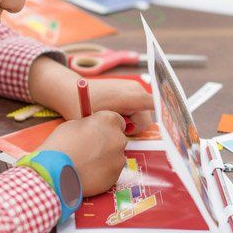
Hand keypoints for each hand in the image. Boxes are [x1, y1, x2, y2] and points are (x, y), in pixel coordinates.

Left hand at [28, 57, 154, 133]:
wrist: (70, 88)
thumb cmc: (79, 105)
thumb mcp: (94, 122)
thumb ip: (112, 133)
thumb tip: (124, 145)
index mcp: (129, 96)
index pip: (155, 104)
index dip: (161, 118)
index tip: (160, 132)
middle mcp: (136, 89)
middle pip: (147, 118)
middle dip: (135, 128)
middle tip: (116, 130)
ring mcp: (134, 88)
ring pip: (142, 115)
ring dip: (131, 123)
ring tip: (113, 122)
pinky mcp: (130, 90)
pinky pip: (138, 108)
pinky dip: (129, 116)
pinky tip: (115, 116)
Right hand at [40, 111, 128, 196]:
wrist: (55, 170)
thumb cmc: (61, 143)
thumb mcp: (74, 124)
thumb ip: (90, 125)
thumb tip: (93, 130)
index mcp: (109, 120)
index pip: (117, 121)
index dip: (106, 127)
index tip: (98, 132)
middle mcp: (119, 139)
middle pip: (117, 139)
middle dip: (107, 143)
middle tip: (89, 149)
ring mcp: (119, 159)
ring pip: (115, 157)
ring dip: (105, 158)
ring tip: (85, 164)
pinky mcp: (115, 177)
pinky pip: (110, 172)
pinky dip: (102, 173)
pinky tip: (87, 174)